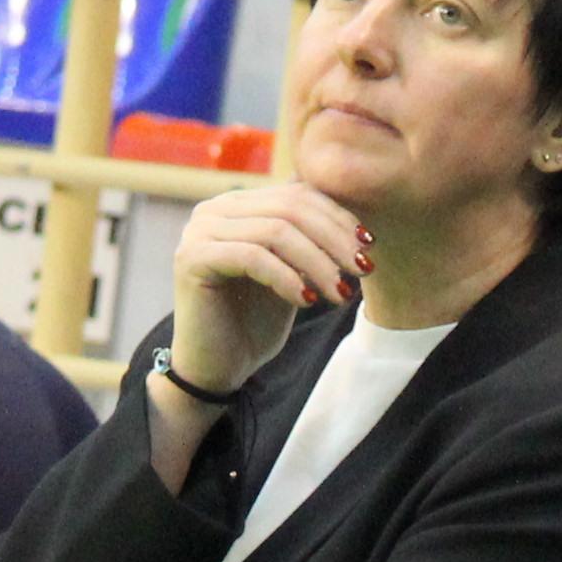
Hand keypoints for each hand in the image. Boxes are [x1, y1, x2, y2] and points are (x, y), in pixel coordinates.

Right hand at [166, 179, 368, 390]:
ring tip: (341, 293)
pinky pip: (253, 257)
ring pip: (275, 231)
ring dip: (318, 262)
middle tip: (363, 269)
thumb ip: (309, 240)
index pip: (297, 194)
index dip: (338, 217)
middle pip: (289, 207)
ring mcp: (199, 231)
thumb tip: (354, 218)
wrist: (217, 367)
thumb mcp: (293, 272)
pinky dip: (287, 278)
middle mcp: (214, 210)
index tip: (369, 246)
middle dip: (334, 239)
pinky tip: (308, 301)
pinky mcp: (192, 258)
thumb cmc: (255, 322)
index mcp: (238, 205)